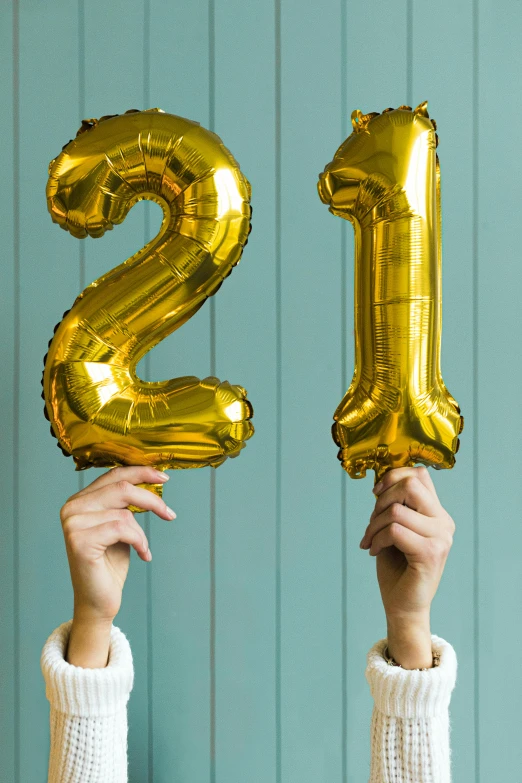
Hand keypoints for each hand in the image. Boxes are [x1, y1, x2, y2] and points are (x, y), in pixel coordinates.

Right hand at [60, 466, 174, 665]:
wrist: (99, 601)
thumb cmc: (110, 563)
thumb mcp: (121, 525)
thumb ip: (126, 503)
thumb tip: (152, 478)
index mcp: (79, 500)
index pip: (113, 474)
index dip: (141, 472)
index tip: (164, 478)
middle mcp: (71, 508)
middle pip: (121, 487)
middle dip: (151, 499)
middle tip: (169, 513)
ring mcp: (73, 524)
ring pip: (125, 512)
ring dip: (142, 533)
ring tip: (143, 548)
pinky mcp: (80, 541)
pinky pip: (123, 529)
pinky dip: (139, 541)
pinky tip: (142, 555)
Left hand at [359, 466, 454, 667]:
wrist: (403, 606)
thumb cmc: (396, 567)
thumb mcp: (394, 527)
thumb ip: (395, 504)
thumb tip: (380, 479)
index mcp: (437, 513)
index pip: (420, 474)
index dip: (393, 476)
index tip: (376, 493)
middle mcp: (444, 523)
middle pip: (410, 485)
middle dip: (382, 499)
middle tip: (372, 521)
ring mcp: (441, 538)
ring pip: (397, 510)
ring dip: (374, 524)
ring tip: (370, 540)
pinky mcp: (430, 553)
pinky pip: (395, 531)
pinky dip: (377, 538)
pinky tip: (373, 551)